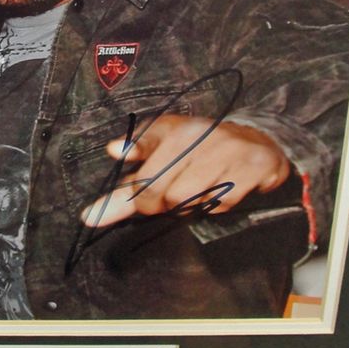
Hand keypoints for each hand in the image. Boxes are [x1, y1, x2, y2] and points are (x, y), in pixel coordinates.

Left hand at [80, 115, 290, 227]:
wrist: (258, 140)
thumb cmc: (203, 142)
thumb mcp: (168, 137)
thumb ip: (139, 148)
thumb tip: (112, 149)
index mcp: (175, 130)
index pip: (141, 170)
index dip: (118, 197)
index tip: (89, 217)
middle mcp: (199, 137)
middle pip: (159, 193)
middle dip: (157, 203)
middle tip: (169, 195)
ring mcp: (226, 153)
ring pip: (186, 202)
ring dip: (188, 205)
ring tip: (200, 187)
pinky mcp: (250, 169)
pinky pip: (219, 205)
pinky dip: (216, 205)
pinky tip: (223, 188)